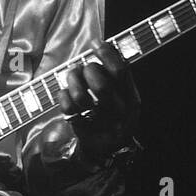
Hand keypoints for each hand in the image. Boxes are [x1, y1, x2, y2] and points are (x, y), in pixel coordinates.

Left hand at [57, 41, 140, 160]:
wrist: (109, 151)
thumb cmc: (115, 115)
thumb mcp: (126, 97)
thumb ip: (119, 76)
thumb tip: (102, 46)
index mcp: (132, 101)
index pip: (121, 73)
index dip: (107, 55)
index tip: (97, 44)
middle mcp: (118, 114)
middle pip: (101, 86)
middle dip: (89, 70)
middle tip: (83, 67)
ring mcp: (100, 124)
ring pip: (82, 98)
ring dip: (73, 81)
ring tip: (73, 76)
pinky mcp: (82, 131)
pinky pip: (68, 109)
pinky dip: (63, 96)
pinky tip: (66, 92)